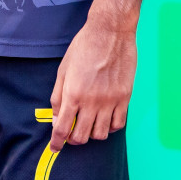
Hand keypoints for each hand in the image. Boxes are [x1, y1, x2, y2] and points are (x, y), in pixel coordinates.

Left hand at [49, 14, 136, 151]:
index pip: (62, 128)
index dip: (57, 142)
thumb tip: (56, 117)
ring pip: (101, 134)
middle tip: (71, 134)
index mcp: (73, 93)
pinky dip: (110, 127)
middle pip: (81, 136)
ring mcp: (110, 101)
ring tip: (88, 124)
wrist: (110, 32)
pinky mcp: (125, 98)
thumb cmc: (84, 46)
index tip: (55, 147)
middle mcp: (91, 101)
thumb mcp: (63, 69)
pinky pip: (118, 124)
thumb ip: (58, 95)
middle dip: (73, 140)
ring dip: (92, 134)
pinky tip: (104, 119)